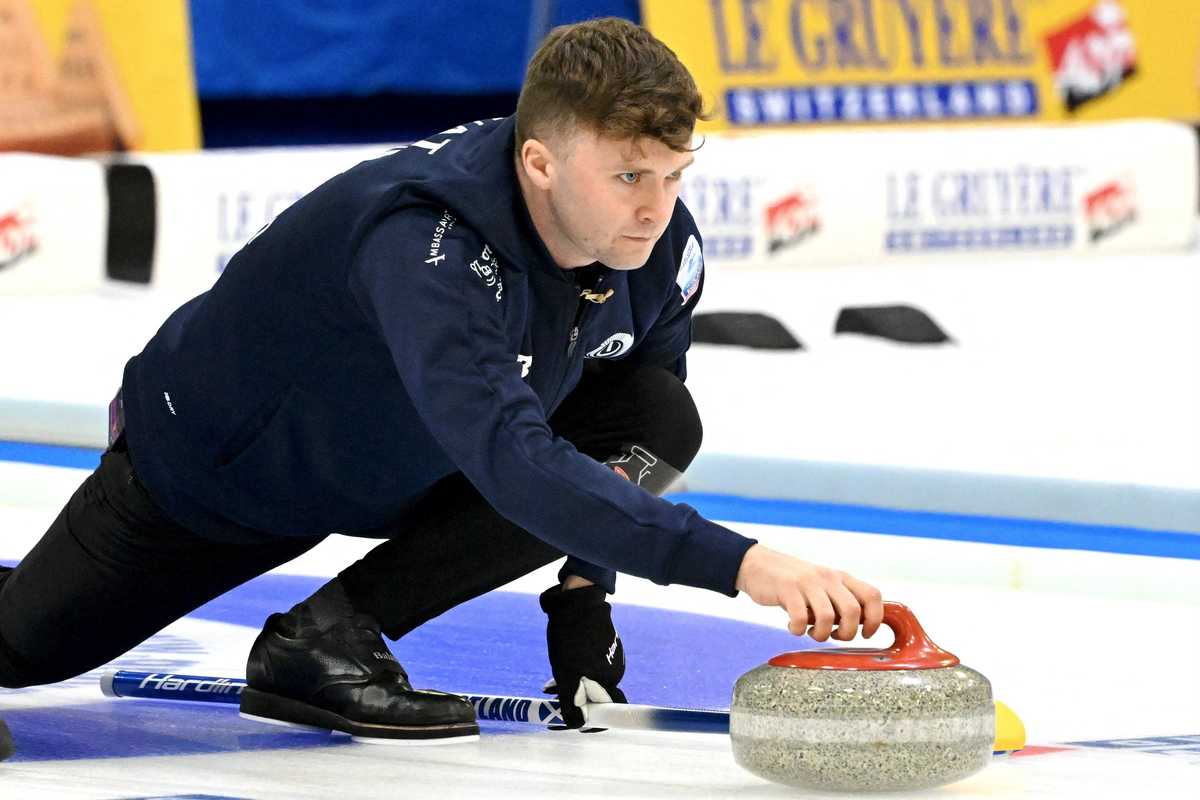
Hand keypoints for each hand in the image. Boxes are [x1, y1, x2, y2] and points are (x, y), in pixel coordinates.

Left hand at [539, 584, 626, 728]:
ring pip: (588, 681)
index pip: (607, 710)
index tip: (571, 723)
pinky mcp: (603, 646)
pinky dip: (574, 671)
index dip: (590, 721)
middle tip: (551, 698)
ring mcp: (609, 657)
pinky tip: (559, 663)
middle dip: (573, 701)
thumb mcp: (566, 673)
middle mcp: (614, 670)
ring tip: (549, 683)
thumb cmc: (570, 638)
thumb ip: (572, 700)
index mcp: (610, 678)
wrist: (575, 602)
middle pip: (594, 696)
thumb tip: (577, 724)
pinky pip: (588, 667)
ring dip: (570, 686)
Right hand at [735, 544, 882, 641]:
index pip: (872, 595)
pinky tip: (793, 627)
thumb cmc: (793, 581)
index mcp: (840, 577)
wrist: (757, 565)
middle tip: (835, 637)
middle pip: (853, 610)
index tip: (865, 634)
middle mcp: (827, 577)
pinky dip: (798, 630)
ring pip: (828, 617)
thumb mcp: (821, 584)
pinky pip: (800, 618)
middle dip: (847, 633)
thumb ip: (839, 599)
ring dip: (822, 634)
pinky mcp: (787, 589)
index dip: (875, 619)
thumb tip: (860, 624)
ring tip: (812, 632)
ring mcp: (807, 582)